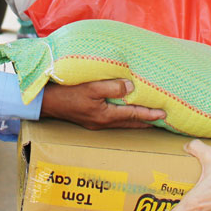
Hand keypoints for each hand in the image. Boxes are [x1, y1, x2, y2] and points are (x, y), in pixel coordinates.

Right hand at [40, 79, 165, 128]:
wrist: (46, 102)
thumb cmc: (67, 93)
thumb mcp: (91, 87)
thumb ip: (112, 87)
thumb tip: (132, 87)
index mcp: (105, 116)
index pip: (133, 115)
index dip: (149, 114)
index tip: (164, 114)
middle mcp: (103, 123)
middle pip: (130, 123)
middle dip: (146, 122)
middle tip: (162, 120)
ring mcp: (96, 123)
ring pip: (123, 123)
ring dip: (136, 120)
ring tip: (150, 118)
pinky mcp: (91, 119)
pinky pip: (114, 120)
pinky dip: (125, 117)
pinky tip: (126, 112)